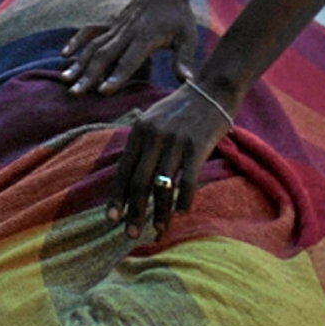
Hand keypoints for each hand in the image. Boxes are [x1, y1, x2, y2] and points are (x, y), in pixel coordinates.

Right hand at [61, 0, 196, 94]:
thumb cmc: (178, 17)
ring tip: (65, 80)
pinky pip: (89, 32)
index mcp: (145, 37)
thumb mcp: (188, 37)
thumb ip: (184, 59)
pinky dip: (76, 41)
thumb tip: (187, 82)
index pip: (129, 60)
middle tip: (76, 93)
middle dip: (89, 75)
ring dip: (79, 63)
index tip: (103, 91)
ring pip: (93, 46)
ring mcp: (115, 27)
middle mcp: (126, 32)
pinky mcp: (110, 24)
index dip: (117, 76)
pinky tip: (65, 55)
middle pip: (105, 55)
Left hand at [107, 79, 234, 238]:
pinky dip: (184, 199)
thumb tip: (130, 179)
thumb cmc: (182, 109)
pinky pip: (188, 180)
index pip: (124, 170)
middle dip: (135, 212)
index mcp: (139, 131)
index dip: (117, 197)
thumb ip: (141, 144)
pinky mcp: (198, 146)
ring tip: (158, 230)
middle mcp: (154, 136)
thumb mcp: (154, 119)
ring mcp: (176, 141)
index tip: (112, 219)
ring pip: (163, 186)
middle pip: (140, 182)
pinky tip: (182, 212)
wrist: (212, 90)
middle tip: (131, 235)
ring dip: (160, 212)